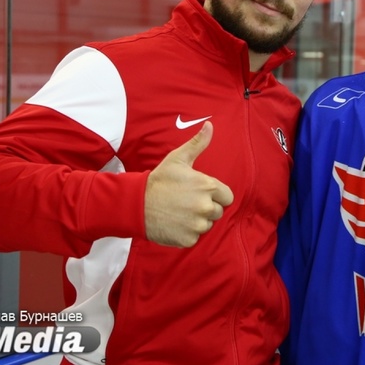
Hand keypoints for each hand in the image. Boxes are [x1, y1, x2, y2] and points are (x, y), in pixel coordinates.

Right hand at [144, 122, 233, 247]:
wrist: (136, 204)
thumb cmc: (160, 180)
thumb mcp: (178, 158)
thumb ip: (198, 143)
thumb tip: (210, 125)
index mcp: (208, 187)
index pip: (227, 196)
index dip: (216, 195)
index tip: (201, 193)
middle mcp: (206, 207)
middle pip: (218, 212)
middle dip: (206, 207)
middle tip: (187, 202)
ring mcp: (197, 225)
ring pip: (207, 225)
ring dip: (197, 220)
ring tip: (180, 211)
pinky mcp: (188, 239)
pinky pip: (195, 237)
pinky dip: (187, 232)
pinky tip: (175, 222)